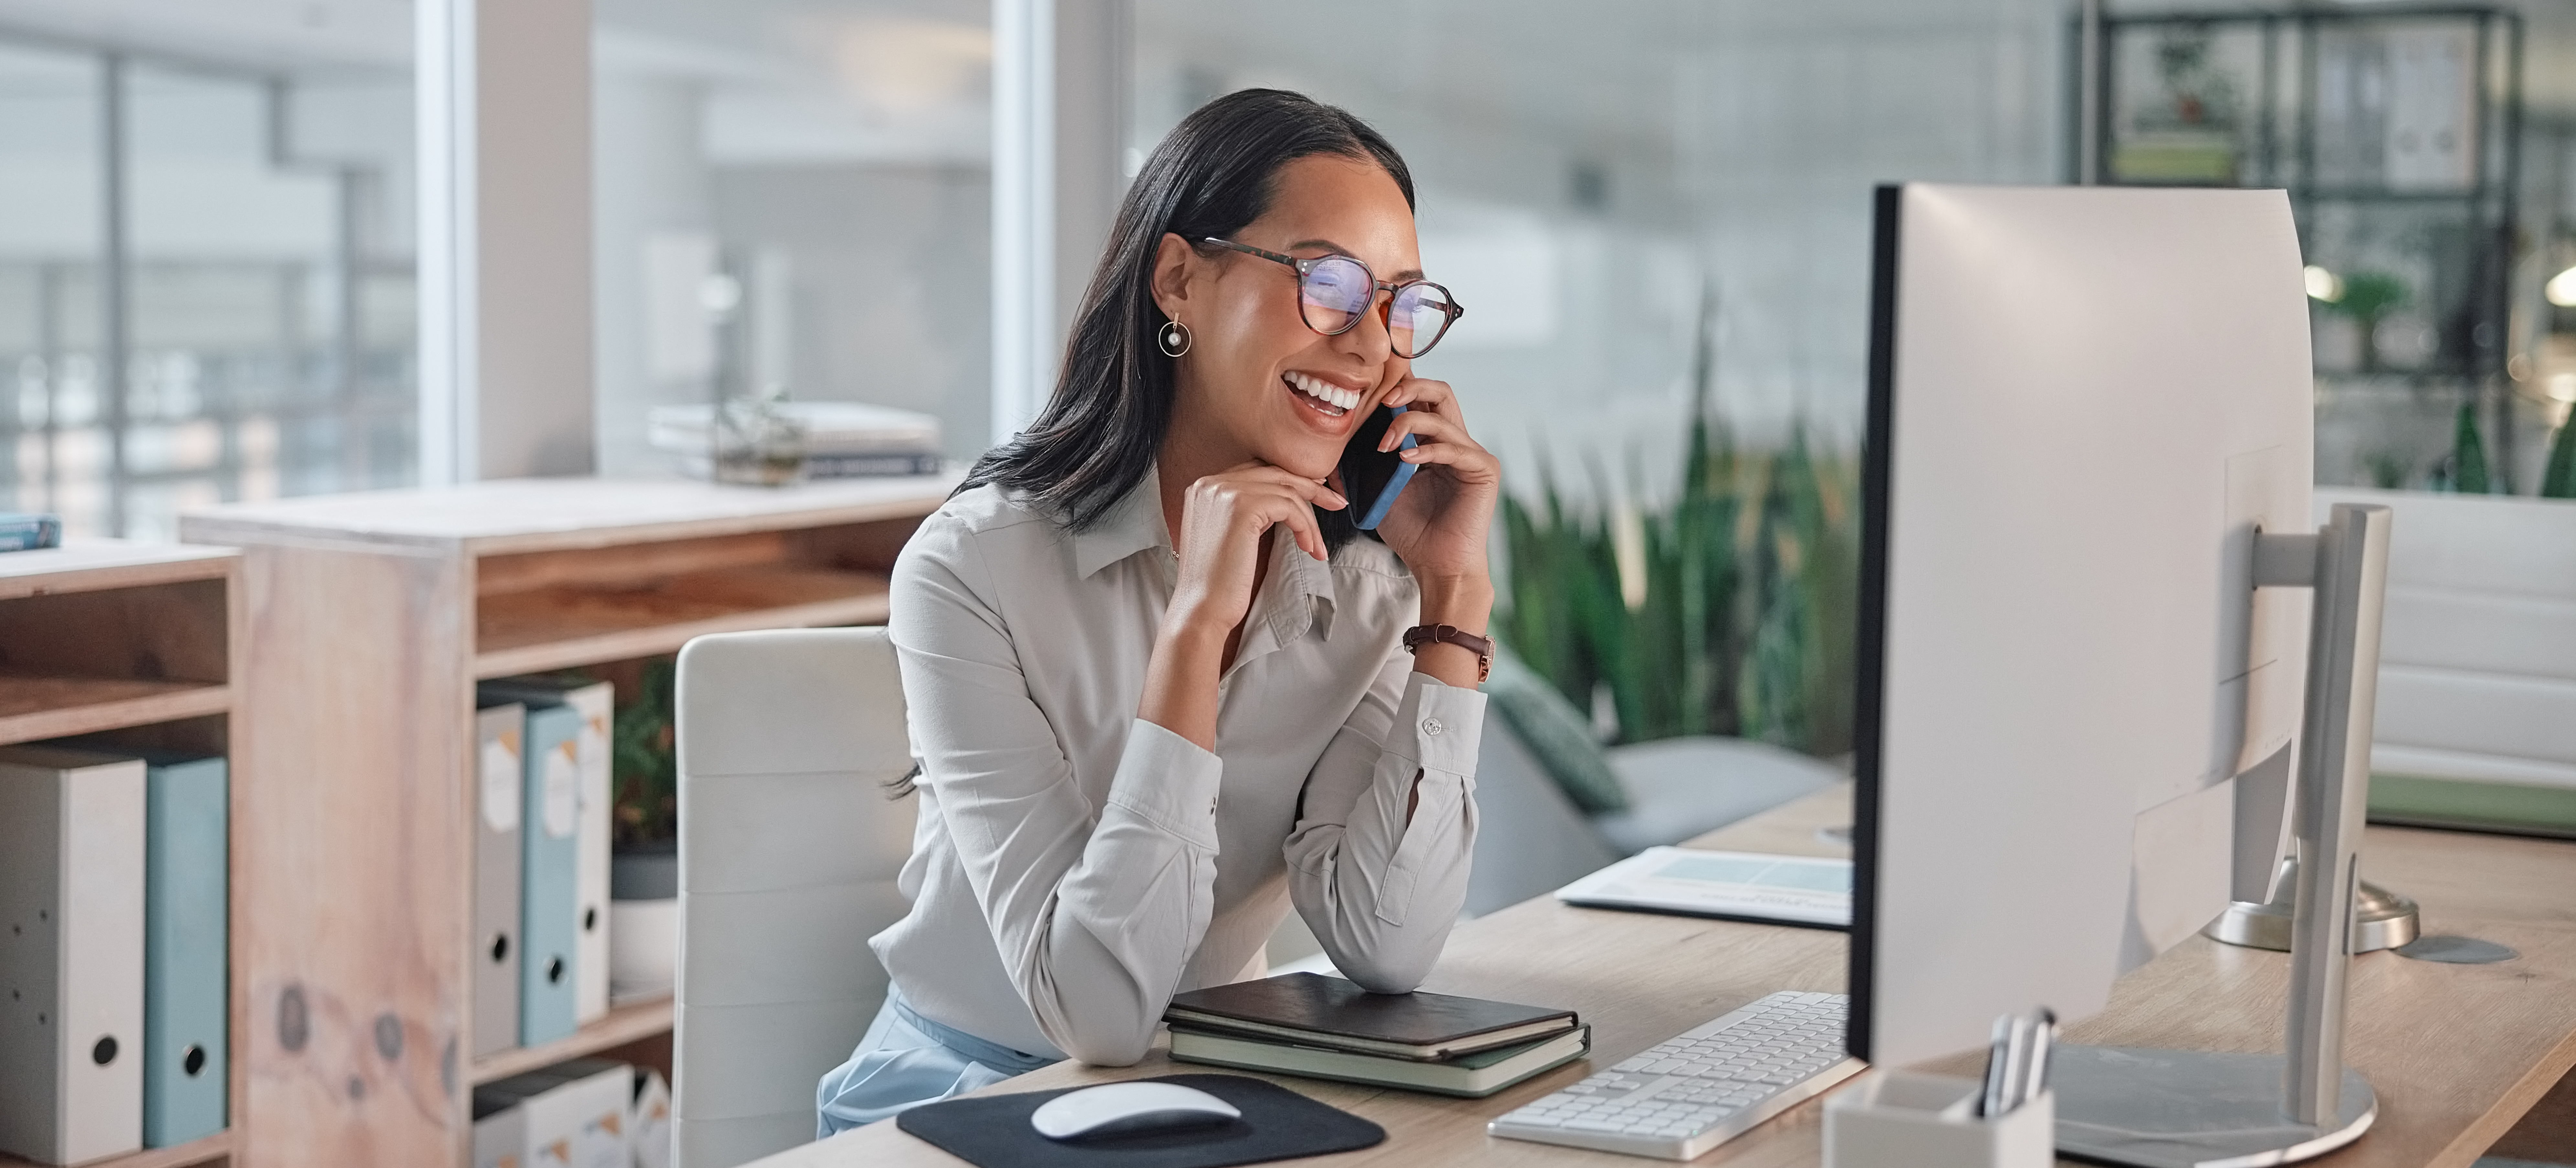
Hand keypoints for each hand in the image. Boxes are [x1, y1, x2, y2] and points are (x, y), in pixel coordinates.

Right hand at [1166, 463, 1346, 638]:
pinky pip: (1288, 506)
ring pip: (1286, 492)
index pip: (1258, 471)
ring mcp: (1225, 492)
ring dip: (1310, 520)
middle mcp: (1211, 483)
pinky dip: (1305, 526)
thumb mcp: (1232, 535)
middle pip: (1274, 473)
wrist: (1202, 609)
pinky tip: (1308, 547)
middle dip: (1311, 488)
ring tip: (1317, 547)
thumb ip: (1248, 511)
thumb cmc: (1219, 582)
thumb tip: (1284, 500)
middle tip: (1337, 502)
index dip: (1290, 480)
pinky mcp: (1242, 508)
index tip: (1317, 491)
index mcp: (1205, 488)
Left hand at [1369, 377, 1499, 590]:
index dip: (1399, 388)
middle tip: (1383, 400)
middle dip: (1410, 387)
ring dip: (1407, 423)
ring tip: (1383, 445)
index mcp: (1433, 443)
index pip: (1420, 400)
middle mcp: (1455, 442)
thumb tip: (1335, 443)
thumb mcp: (1380, 490)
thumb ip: (1367, 464)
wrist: (1437, 567)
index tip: (1369, 392)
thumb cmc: (1411, 533)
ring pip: (1442, 416)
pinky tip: (1404, 458)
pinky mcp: (1484, 469)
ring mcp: (1472, 454)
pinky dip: (1426, 449)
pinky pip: (1454, 447)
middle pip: (1440, 393)